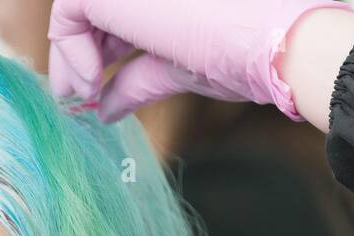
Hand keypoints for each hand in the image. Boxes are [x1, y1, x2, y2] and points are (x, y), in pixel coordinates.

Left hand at [47, 0, 351, 121]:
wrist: (283, 42)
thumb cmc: (250, 54)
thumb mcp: (179, 66)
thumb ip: (139, 78)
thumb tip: (105, 107)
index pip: (121, 11)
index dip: (98, 44)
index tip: (91, 85)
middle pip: (99, 8)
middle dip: (78, 51)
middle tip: (74, 95)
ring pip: (82, 4)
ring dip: (70, 52)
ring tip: (79, 93)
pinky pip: (72, 10)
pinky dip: (71, 48)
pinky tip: (92, 80)